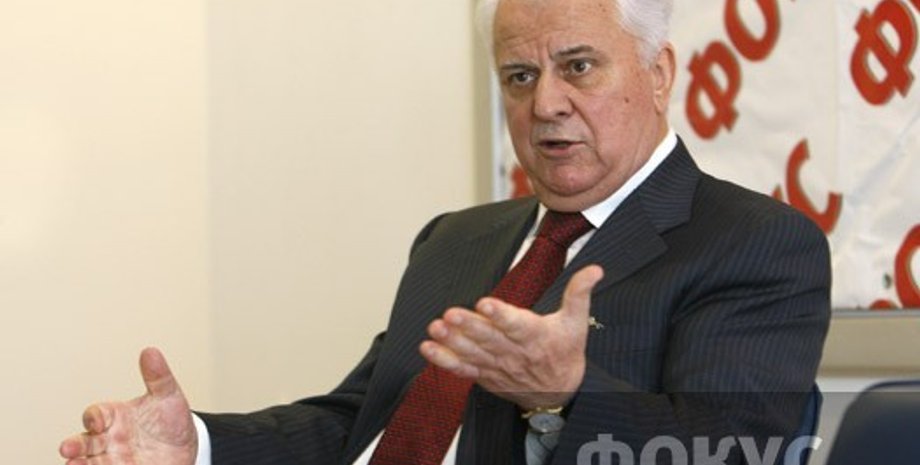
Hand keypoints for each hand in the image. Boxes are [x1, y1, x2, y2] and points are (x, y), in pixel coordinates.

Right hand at [59, 347, 197, 464]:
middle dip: (74, 445)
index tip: (97, 421)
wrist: (186, 449)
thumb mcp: (168, 397)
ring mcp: (112, 458)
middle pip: (84, 441)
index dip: (94, 417)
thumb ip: (158, 377)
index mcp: (115, 416)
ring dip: (79, 464)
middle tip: (67, 448)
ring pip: (88, 462)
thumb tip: (151, 351)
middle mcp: (108, 439)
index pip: (96, 414)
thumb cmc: (171, 421)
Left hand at [421, 265, 603, 409]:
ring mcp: (497, 366)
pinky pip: (462, 369)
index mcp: (536, 336)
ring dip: (452, 341)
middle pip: (489, 339)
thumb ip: (580, 293)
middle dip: (469, 326)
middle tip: (451, 313)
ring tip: (436, 327)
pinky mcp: (485, 375)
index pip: (518, 324)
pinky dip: (444, 360)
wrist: (559, 394)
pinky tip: (428, 348)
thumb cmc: (565, 353)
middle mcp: (514, 353)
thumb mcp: (577, 323)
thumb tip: (595, 269)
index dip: (501, 314)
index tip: (485, 303)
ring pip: (473, 353)